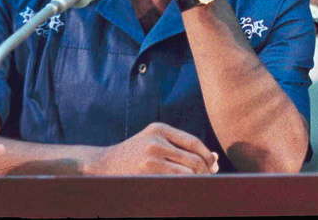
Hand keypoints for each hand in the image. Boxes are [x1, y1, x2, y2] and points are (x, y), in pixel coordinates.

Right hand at [89, 122, 218, 175]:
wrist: (103, 164)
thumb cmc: (135, 154)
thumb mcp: (157, 142)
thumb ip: (183, 147)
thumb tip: (215, 159)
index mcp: (160, 128)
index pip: (194, 142)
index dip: (207, 156)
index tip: (213, 166)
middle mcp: (156, 140)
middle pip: (193, 158)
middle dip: (206, 170)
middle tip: (211, 178)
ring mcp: (151, 157)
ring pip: (186, 172)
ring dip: (197, 180)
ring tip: (200, 185)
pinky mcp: (146, 172)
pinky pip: (174, 181)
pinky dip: (185, 186)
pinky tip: (186, 189)